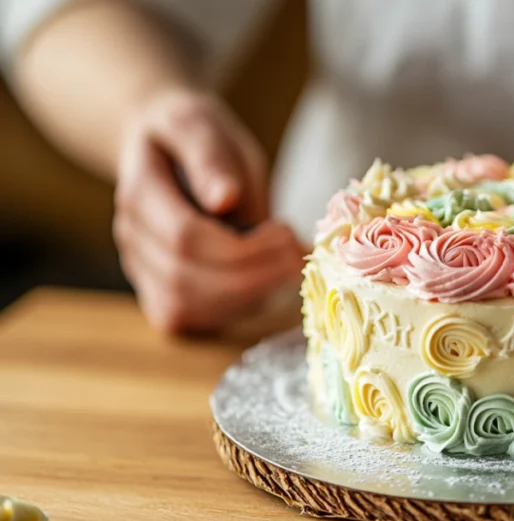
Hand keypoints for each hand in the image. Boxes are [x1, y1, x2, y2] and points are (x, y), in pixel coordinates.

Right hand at [114, 89, 304, 332]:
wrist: (166, 150)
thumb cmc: (190, 137)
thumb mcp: (201, 124)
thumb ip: (211, 158)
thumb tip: (224, 198)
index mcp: (139, 193)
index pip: (184, 238)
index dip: (241, 247)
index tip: (285, 231)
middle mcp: (133, 238)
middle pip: (185, 280)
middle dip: (252, 275)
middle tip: (296, 253)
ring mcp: (141, 270)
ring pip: (187, 308)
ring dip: (248, 296)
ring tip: (287, 265)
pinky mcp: (160, 292)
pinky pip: (191, 319)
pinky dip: (235, 307)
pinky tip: (266, 280)